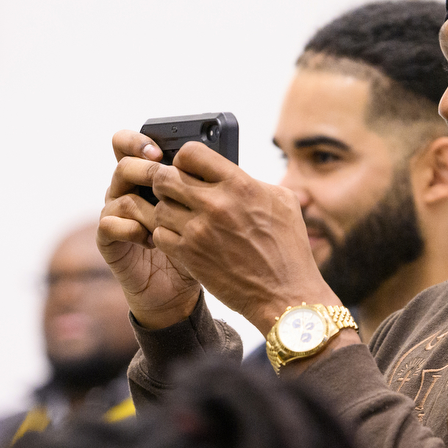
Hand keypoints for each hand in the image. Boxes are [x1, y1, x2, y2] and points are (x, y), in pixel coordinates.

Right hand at [97, 131, 202, 329]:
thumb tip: (227, 163)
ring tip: (168, 218)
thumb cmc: (195, 246)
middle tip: (162, 175)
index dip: (141, 141)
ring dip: (145, 205)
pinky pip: (109, 224)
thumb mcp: (205, 213)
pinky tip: (151, 238)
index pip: (132, 145)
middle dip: (144, 167)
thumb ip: (207, 187)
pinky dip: (129, 228)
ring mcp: (115, 215)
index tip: (162, 150)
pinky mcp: (108, 240)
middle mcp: (127, 191)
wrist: (180, 289)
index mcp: (147, 179)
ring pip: (118, 194)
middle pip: (123, 163)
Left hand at [146, 140, 340, 333]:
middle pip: (164, 177)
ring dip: (167, 211)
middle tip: (175, 192)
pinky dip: (166, 235)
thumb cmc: (288, 249)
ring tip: (181, 218)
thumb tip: (229, 173)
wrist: (285, 294)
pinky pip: (159, 234)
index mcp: (239, 185)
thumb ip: (252, 181)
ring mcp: (199, 231)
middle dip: (166, 182)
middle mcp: (216, 204)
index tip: (189, 169)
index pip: (191, 153)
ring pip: (159, 207)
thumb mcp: (282, 202)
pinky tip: (182, 239)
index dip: (185, 159)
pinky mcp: (189, 256)